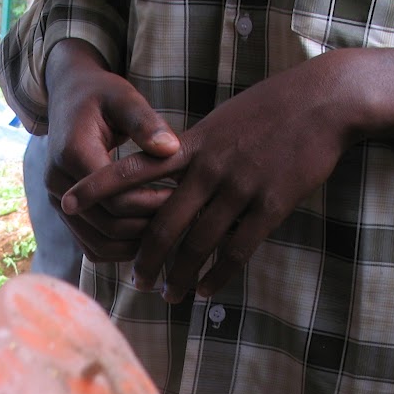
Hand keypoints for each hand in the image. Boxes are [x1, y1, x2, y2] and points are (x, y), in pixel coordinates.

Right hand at [41, 40, 180, 261]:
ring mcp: (59, 203)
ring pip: (99, 245)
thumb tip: (170, 149)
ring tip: (169, 229)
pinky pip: (93, 247)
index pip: (115, 200)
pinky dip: (121, 250)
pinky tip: (148, 237)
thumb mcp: (123, 97)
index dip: (152, 204)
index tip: (183, 195)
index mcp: (72, 155)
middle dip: (148, 226)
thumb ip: (145, 122)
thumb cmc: (100, 95)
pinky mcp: (66, 215)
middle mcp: (58, 185)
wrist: (67, 99)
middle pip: (109, 226)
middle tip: (182, 216)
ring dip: (136, 244)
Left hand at [62, 52, 358, 300]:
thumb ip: (190, 149)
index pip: (132, 167)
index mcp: (191, 145)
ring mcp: (240, 187)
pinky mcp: (271, 204)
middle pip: (162, 223)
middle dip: (144, 258)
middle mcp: (209, 167)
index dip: (98, 187)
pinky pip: (237, 250)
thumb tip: (160, 169)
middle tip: (135, 281)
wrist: (325, 99)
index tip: (68, 204)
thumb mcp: (221, 121)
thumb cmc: (271, 109)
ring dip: (179, 275)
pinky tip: (206, 290)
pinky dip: (218, 275)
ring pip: (198, 244)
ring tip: (169, 295)